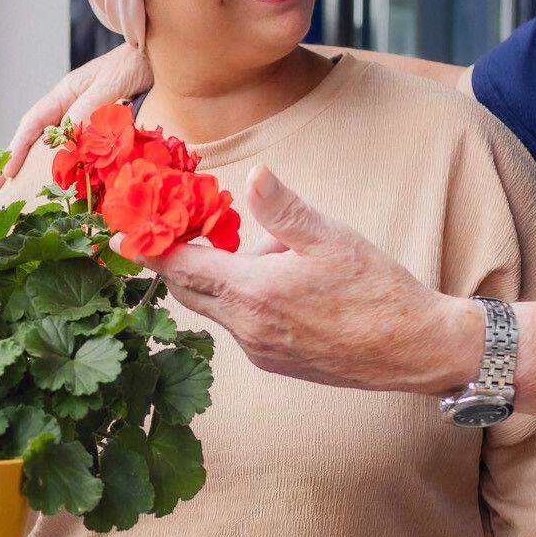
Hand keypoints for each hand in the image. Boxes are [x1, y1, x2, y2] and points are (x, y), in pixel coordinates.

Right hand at [0, 44, 153, 187]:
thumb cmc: (134, 62)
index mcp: (65, 93)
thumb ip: (89, 109)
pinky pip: (81, 145)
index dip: (18, 148)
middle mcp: (71, 105)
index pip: (33, 123)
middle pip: (39, 136)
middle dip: (22, 160)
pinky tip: (68, 176)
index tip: (8, 171)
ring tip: (30, 187)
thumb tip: (68, 138)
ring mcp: (86, 115)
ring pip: (59, 143)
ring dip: (44, 164)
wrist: (159, 55)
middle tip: (5, 186)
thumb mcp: (109, 86)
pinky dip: (71, 161)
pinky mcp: (103, 124)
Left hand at [129, 164, 481, 392]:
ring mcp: (260, 350)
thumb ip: (284, 209)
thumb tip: (254, 175)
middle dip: (175, 260)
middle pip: (189, 291)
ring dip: (218, 277)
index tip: (120, 235)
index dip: (148, 250)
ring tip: (253, 247)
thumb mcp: (332, 237)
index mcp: (255, 294)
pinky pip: (241, 324)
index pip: (182, 269)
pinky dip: (241, 298)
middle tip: (167, 228)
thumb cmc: (378, 291)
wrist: (415, 349)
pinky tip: (278, 278)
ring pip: (217, 307)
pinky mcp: (275, 361)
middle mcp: (248, 329)